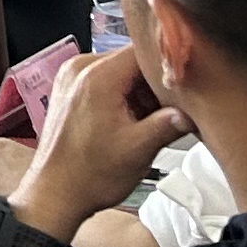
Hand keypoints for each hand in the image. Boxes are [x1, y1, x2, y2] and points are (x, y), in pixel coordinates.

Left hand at [20, 44, 186, 233]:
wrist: (55, 196)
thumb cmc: (90, 175)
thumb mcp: (139, 150)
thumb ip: (169, 124)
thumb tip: (192, 111)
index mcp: (97, 75)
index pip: (143, 50)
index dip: (168, 67)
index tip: (186, 84)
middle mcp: (80, 68)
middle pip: (132, 61)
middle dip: (154, 85)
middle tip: (171, 111)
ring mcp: (72, 78)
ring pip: (120, 72)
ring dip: (139, 94)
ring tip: (149, 123)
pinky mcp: (70, 91)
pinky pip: (105, 82)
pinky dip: (122, 98)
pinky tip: (131, 123)